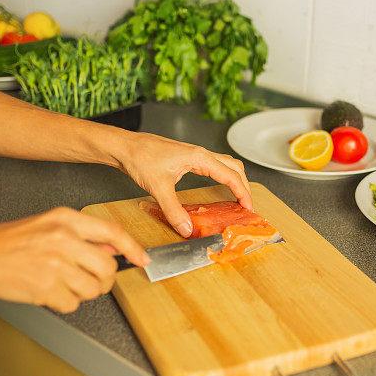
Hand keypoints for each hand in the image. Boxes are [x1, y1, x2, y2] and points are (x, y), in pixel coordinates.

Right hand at [0, 207, 148, 312]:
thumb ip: (80, 236)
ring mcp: (56, 264)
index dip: (133, 248)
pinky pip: (72, 304)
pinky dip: (62, 303)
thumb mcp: (45, 226)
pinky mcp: (46, 288)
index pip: (113, 232)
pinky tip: (46, 291)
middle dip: (103, 280)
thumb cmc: (3, 242)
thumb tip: (110, 249)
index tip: (142, 259)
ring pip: (93, 289)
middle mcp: (63, 239)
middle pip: (108, 268)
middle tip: (88, 279)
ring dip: (81, 293)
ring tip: (59, 283)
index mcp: (64, 219)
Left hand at [115, 132, 251, 236]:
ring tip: (239, 197)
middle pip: (234, 168)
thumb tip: (186, 228)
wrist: (126, 147)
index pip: (231, 176)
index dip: (243, 192)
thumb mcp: (158, 188)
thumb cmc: (141, 158)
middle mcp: (201, 154)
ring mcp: (196, 155)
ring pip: (226, 164)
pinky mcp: (189, 158)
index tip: (248, 207)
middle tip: (247, 205)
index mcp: (199, 158)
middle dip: (244, 186)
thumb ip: (174, 210)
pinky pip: (215, 166)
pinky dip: (224, 176)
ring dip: (236, 179)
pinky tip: (220, 187)